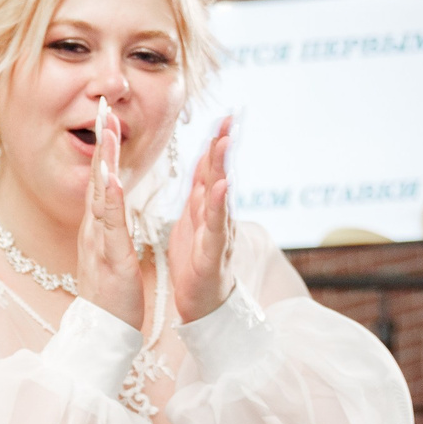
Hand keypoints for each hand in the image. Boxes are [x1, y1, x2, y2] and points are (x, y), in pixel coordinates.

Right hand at [77, 98, 146, 329]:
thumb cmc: (111, 298)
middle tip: (104, 107)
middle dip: (101, 142)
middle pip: (97, 178)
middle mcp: (94, 230)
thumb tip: (107, 209)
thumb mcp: (109, 254)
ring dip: (105, 161)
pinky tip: (111, 179)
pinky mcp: (110, 259)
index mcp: (98, 229)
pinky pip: (110, 226)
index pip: (101, 181)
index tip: (108, 118)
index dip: (104, 149)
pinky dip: (110, 201)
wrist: (103, 335)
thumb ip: (107, 229)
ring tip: (107, 130)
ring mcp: (99, 243)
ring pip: (101, 195)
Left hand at [168, 118, 233, 323]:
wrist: (203, 307)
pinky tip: (220, 187)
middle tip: (229, 119)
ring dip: (222, 168)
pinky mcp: (212, 253)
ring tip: (224, 143)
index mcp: (205, 209)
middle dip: (223, 146)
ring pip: (220, 196)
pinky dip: (218, 206)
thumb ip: (199, 197)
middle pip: (220, 175)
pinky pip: (215, 227)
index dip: (214, 143)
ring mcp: (217, 233)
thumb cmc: (196, 266)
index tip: (222, 116)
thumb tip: (203, 170)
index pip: (210, 169)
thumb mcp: (193, 224)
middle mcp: (216, 217)